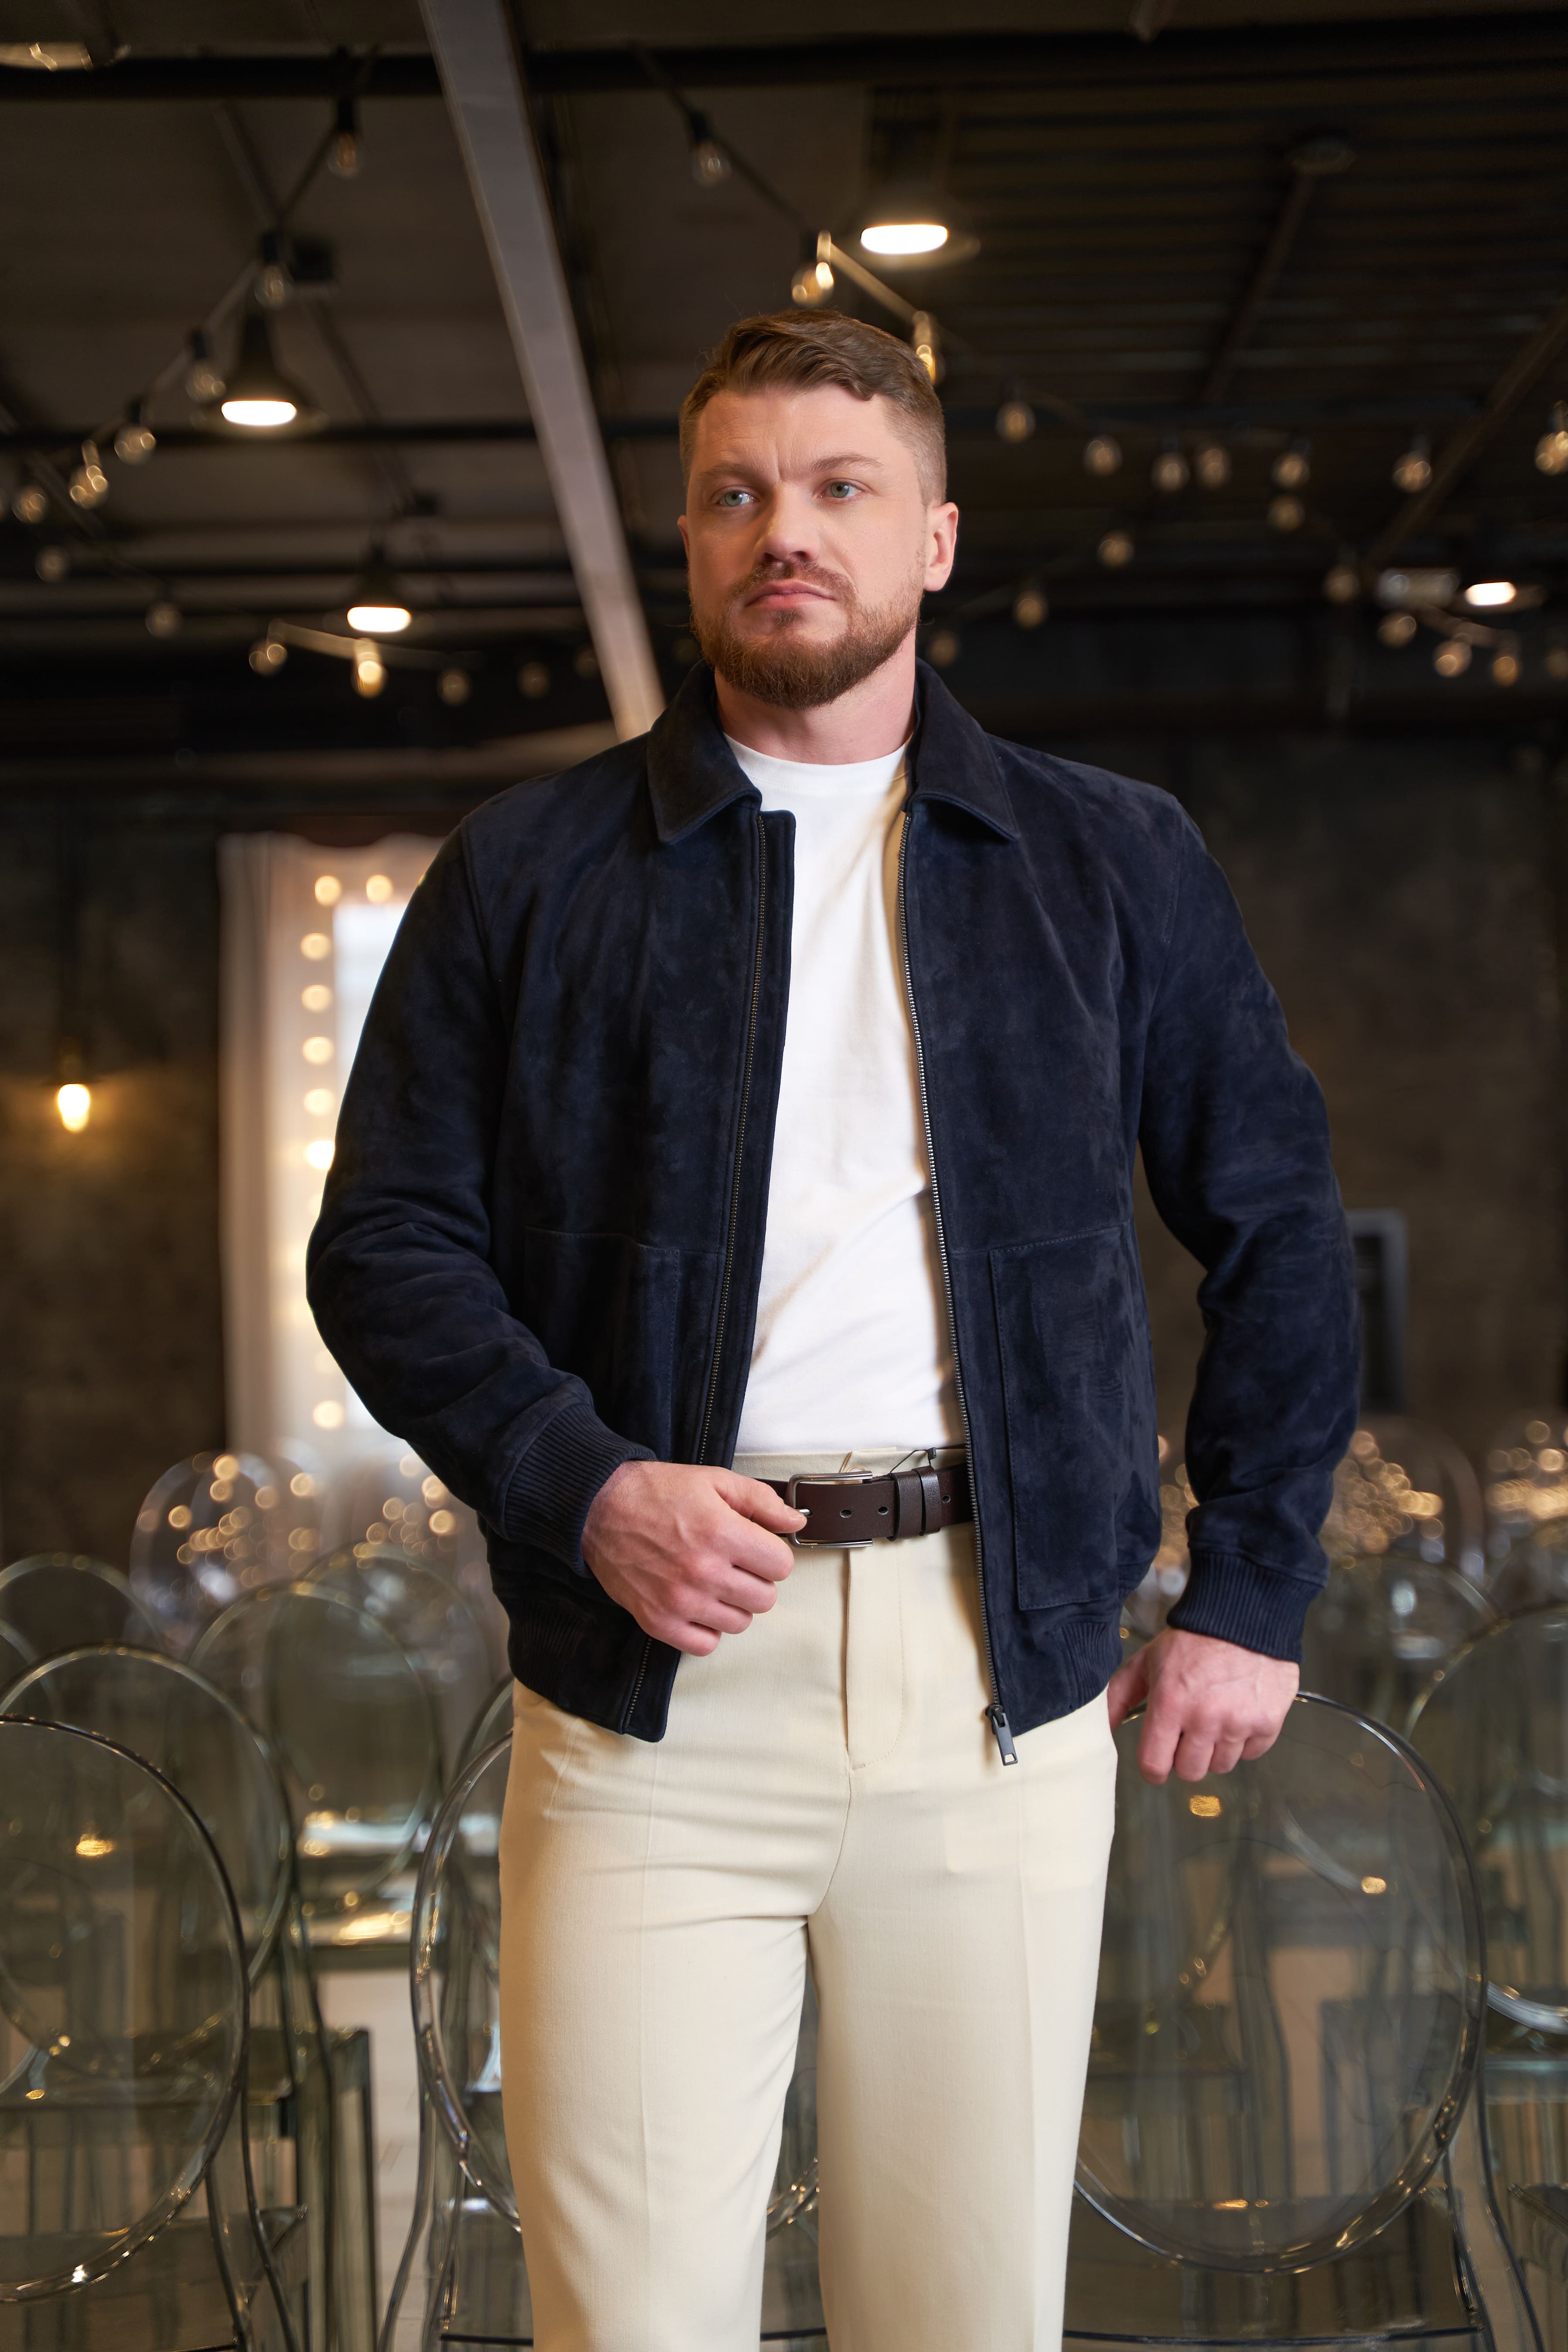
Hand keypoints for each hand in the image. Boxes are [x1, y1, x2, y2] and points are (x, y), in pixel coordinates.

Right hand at [581, 1461, 805, 1655]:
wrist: (598, 1508)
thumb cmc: (656, 1492)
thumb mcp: (714, 1480)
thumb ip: (761, 1501)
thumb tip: (796, 1523)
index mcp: (721, 1533)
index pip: (781, 1566)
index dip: (771, 1554)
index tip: (756, 1548)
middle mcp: (703, 1571)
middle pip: (765, 1599)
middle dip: (756, 1579)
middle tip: (735, 1563)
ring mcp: (680, 1601)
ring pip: (740, 1623)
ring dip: (733, 1604)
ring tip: (713, 1581)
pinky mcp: (657, 1621)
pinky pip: (705, 1644)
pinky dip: (707, 1628)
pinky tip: (698, 1604)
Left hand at [1106, 1626, 1297, 1783]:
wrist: (1243, 1617)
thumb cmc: (1194, 1640)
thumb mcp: (1147, 1662)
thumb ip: (1120, 1696)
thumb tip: (1102, 1727)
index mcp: (1171, 1703)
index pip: (1155, 1765)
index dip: (1153, 1767)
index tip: (1157, 1760)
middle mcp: (1205, 1717)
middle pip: (1190, 1771)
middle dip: (1185, 1757)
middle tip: (1189, 1731)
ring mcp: (1239, 1723)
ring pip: (1221, 1766)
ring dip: (1215, 1748)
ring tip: (1216, 1716)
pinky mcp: (1268, 1723)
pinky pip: (1251, 1754)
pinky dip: (1245, 1740)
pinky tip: (1239, 1713)